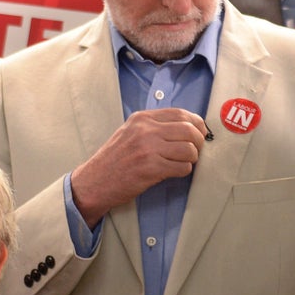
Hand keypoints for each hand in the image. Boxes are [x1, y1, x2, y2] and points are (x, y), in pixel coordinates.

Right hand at [71, 109, 207, 227]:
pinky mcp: (151, 168)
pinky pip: (182, 167)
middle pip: (189, 130)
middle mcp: (145, 130)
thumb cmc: (114, 159)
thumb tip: (188, 127)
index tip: (200, 133)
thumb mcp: (130, 132)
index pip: (180, 113)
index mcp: (142, 118)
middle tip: (195, 151)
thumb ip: (154, 126)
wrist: (94, 181)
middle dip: (199, 142)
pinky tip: (173, 172)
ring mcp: (148, 149)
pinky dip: (183, 171)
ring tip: (183, 163)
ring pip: (189, 149)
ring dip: (192, 159)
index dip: (196, 124)